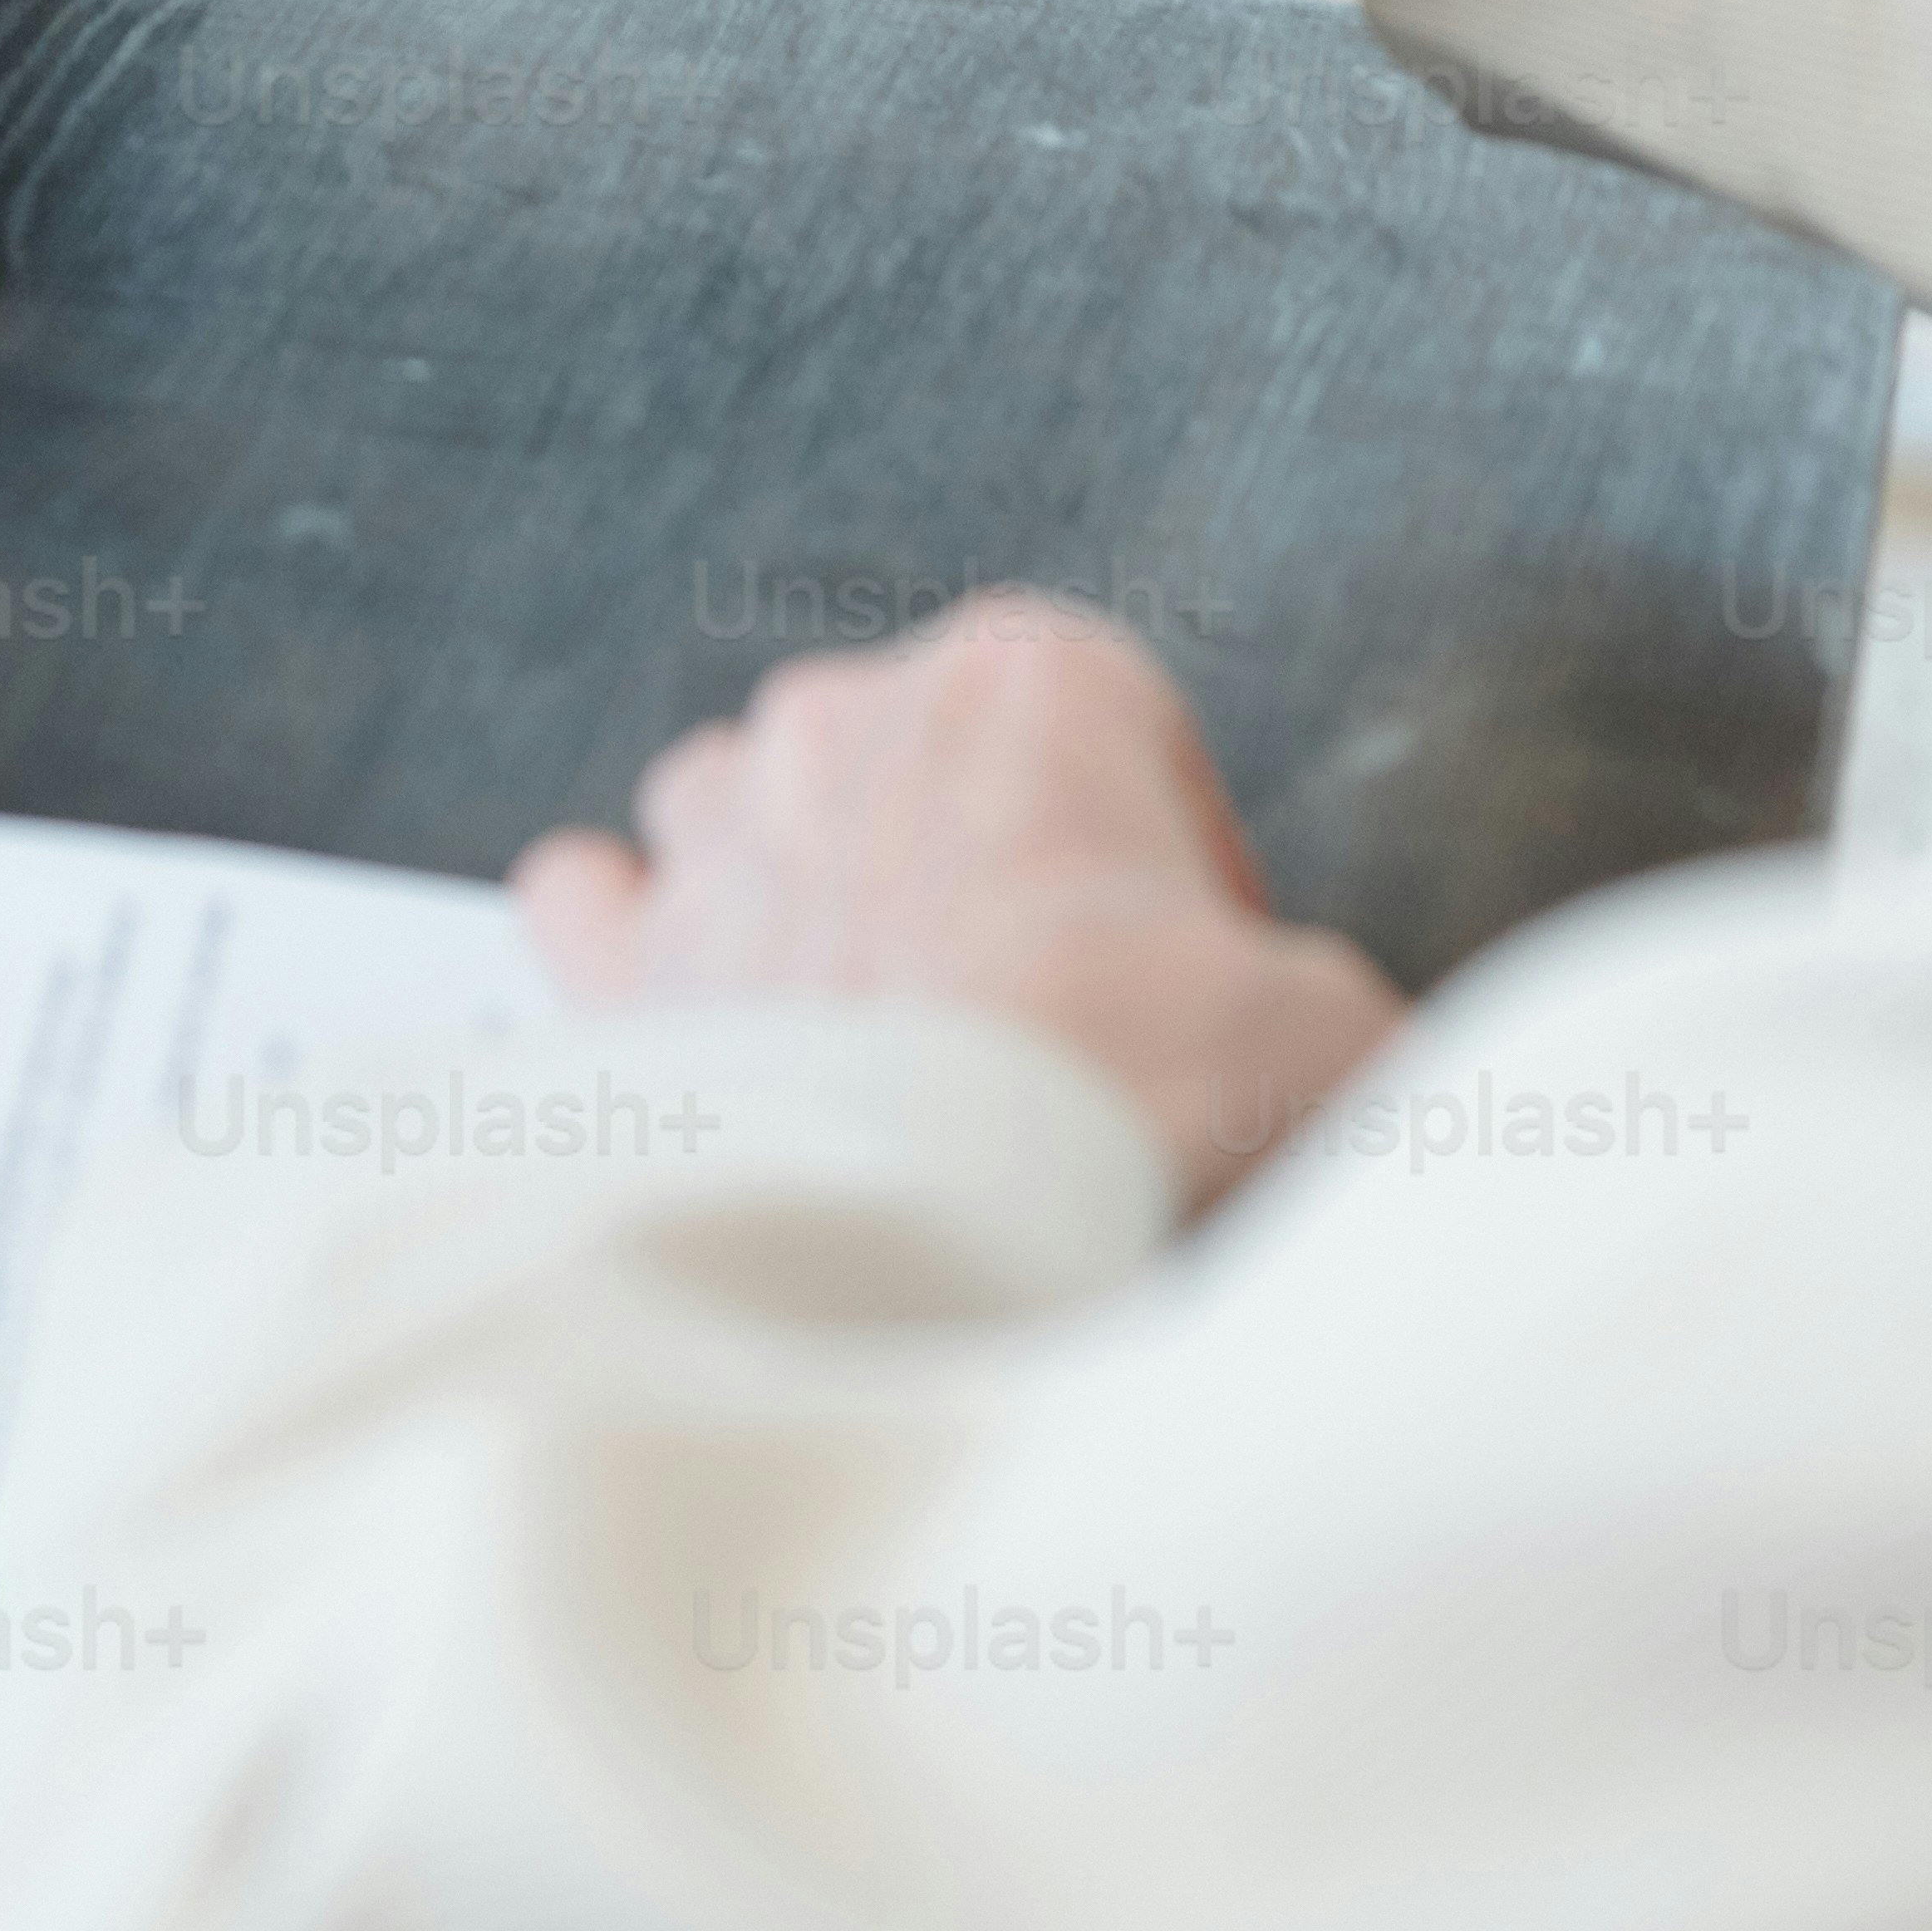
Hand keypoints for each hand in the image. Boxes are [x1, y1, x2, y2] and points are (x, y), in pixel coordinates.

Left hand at [512, 592, 1401, 1209]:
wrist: (956, 1248)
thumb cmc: (1139, 1108)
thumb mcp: (1333, 1036)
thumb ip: (1315, 1004)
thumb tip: (1317, 1053)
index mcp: (1030, 681)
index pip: (1114, 727)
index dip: (1168, 863)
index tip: (1192, 975)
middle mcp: (849, 720)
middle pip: (923, 774)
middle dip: (983, 888)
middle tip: (1054, 1040)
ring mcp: (718, 829)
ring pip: (747, 813)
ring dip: (806, 902)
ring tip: (887, 1048)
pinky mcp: (625, 956)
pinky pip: (598, 908)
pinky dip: (643, 959)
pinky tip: (701, 1036)